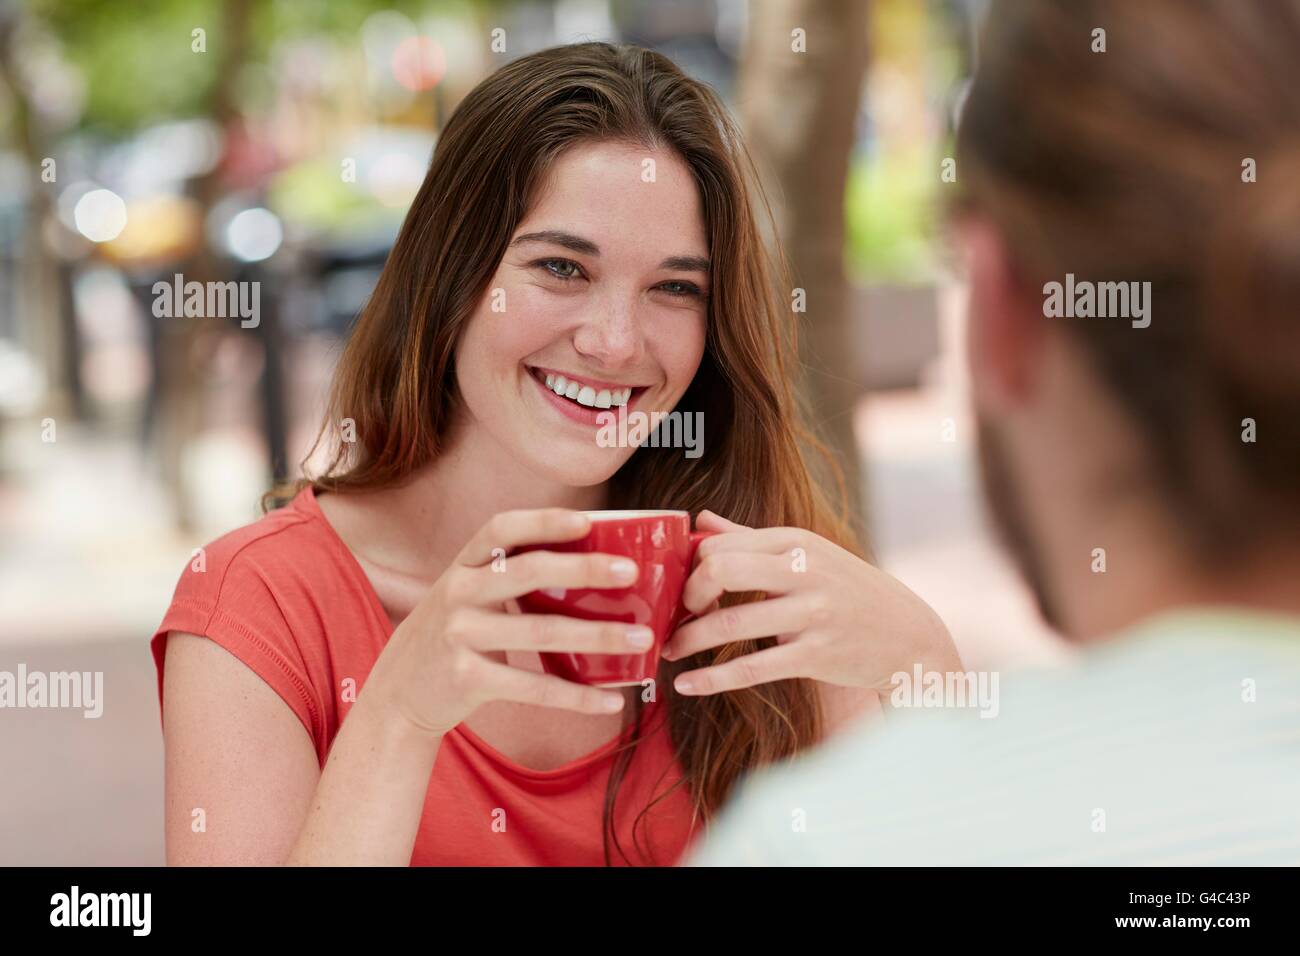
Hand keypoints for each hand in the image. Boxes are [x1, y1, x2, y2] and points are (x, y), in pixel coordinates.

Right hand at [363, 508, 652, 738]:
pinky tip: (611, 701)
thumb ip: (509, 579)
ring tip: (642, 639)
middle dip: (584, 569)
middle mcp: (457, 593)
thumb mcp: (466, 597)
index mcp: (461, 566)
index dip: (544, 521)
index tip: (588, 520)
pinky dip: (577, 696)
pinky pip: (533, 687)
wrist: (397, 695)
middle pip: (529, 572)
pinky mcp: (466, 679)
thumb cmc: (453, 637)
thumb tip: (592, 566)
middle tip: (631, 573)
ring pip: (541, 633)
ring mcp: (459, 636)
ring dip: (598, 636)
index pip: (501, 529)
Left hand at [662, 510, 959, 696]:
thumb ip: (750, 538)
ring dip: (688, 640)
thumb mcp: (808, 553)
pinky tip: (686, 685)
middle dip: (687, 595)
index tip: (682, 588)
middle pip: (720, 570)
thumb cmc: (848, 591)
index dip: (691, 567)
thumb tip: (701, 518)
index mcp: (797, 541)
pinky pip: (751, 668)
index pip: (722, 543)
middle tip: (678, 615)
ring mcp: (811, 614)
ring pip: (729, 623)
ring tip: (671, 651)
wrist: (909, 636)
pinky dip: (711, 679)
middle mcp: (804, 571)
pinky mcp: (815, 656)